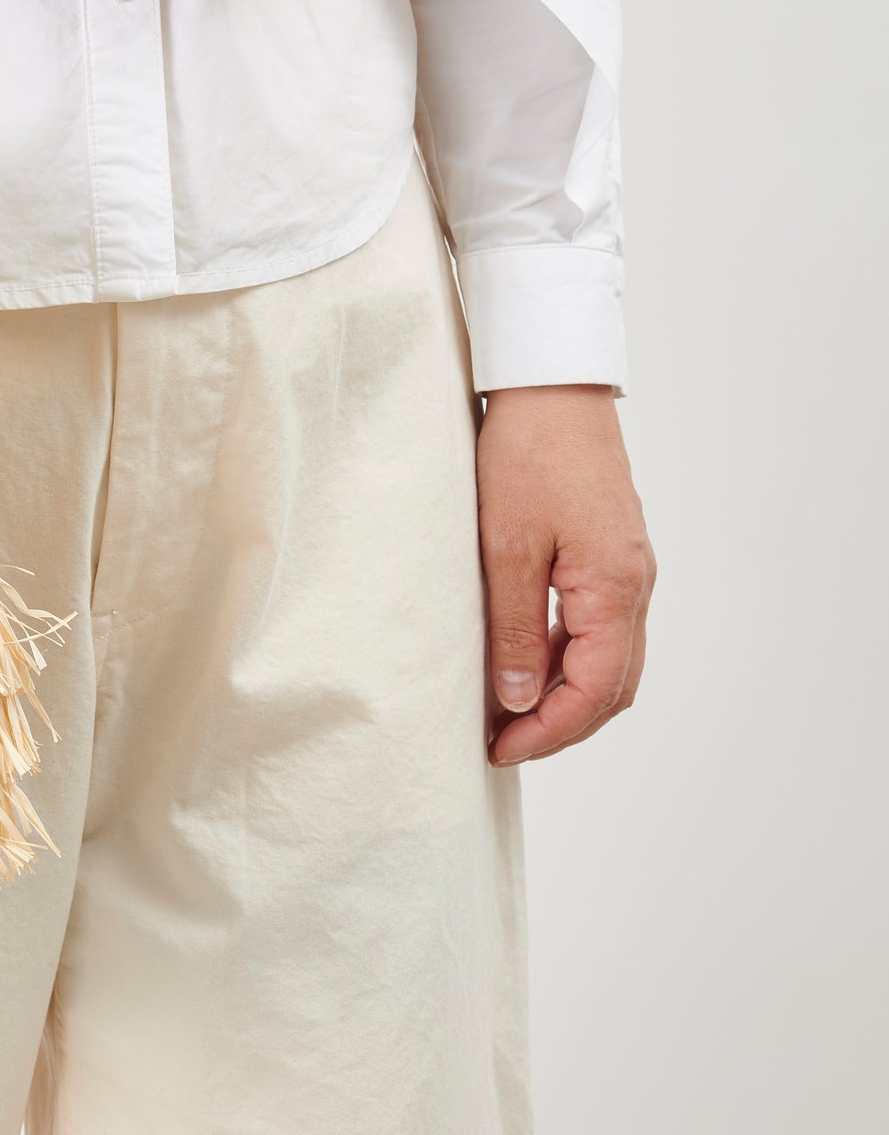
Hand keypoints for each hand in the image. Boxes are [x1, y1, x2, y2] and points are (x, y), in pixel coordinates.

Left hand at [478, 386, 654, 765]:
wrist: (550, 385)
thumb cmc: (527, 454)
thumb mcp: (506, 548)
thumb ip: (515, 628)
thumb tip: (518, 698)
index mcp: (614, 590)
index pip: (594, 692)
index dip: (548, 732)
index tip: (500, 749)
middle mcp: (634, 586)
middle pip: (612, 686)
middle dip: (560, 724)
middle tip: (503, 742)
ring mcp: (626, 569)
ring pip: (608, 659)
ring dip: (564, 692)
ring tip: (507, 710)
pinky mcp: (609, 553)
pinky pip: (598, 626)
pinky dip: (566, 655)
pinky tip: (524, 659)